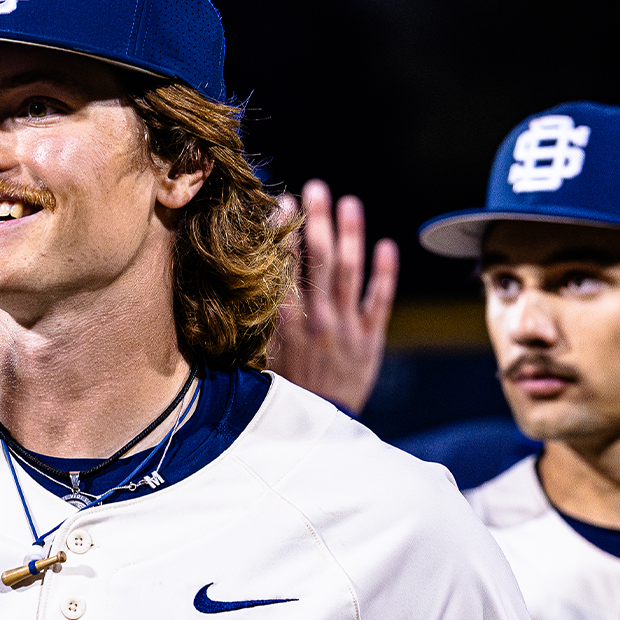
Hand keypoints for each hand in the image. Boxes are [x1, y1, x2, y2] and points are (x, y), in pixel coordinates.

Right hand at [267, 179, 398, 414]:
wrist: (319, 430)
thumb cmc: (283, 392)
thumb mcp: (259, 360)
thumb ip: (255, 325)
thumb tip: (233, 291)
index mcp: (286, 325)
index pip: (285, 268)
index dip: (285, 234)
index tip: (283, 203)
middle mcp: (318, 321)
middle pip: (319, 262)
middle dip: (318, 222)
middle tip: (316, 188)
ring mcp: (347, 329)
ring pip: (350, 273)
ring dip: (350, 235)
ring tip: (349, 202)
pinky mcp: (370, 340)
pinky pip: (380, 301)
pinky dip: (384, 273)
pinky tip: (386, 245)